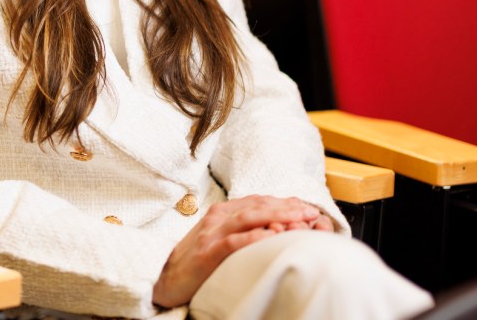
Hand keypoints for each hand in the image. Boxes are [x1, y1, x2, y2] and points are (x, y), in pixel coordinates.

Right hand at [152, 195, 332, 307]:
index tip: (307, 206)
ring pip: (249, 218)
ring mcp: (212, 233)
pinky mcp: (208, 252)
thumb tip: (275, 226)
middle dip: (287, 207)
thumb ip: (241, 228)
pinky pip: (234, 241)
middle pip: (257, 206)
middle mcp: (217, 217)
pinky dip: (255, 237)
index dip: (284, 202)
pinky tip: (272, 237)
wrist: (164, 276)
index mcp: (221, 212)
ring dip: (277, 217)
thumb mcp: (218, 237)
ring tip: (300, 220)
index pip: (258, 201)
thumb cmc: (195, 259)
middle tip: (312, 212)